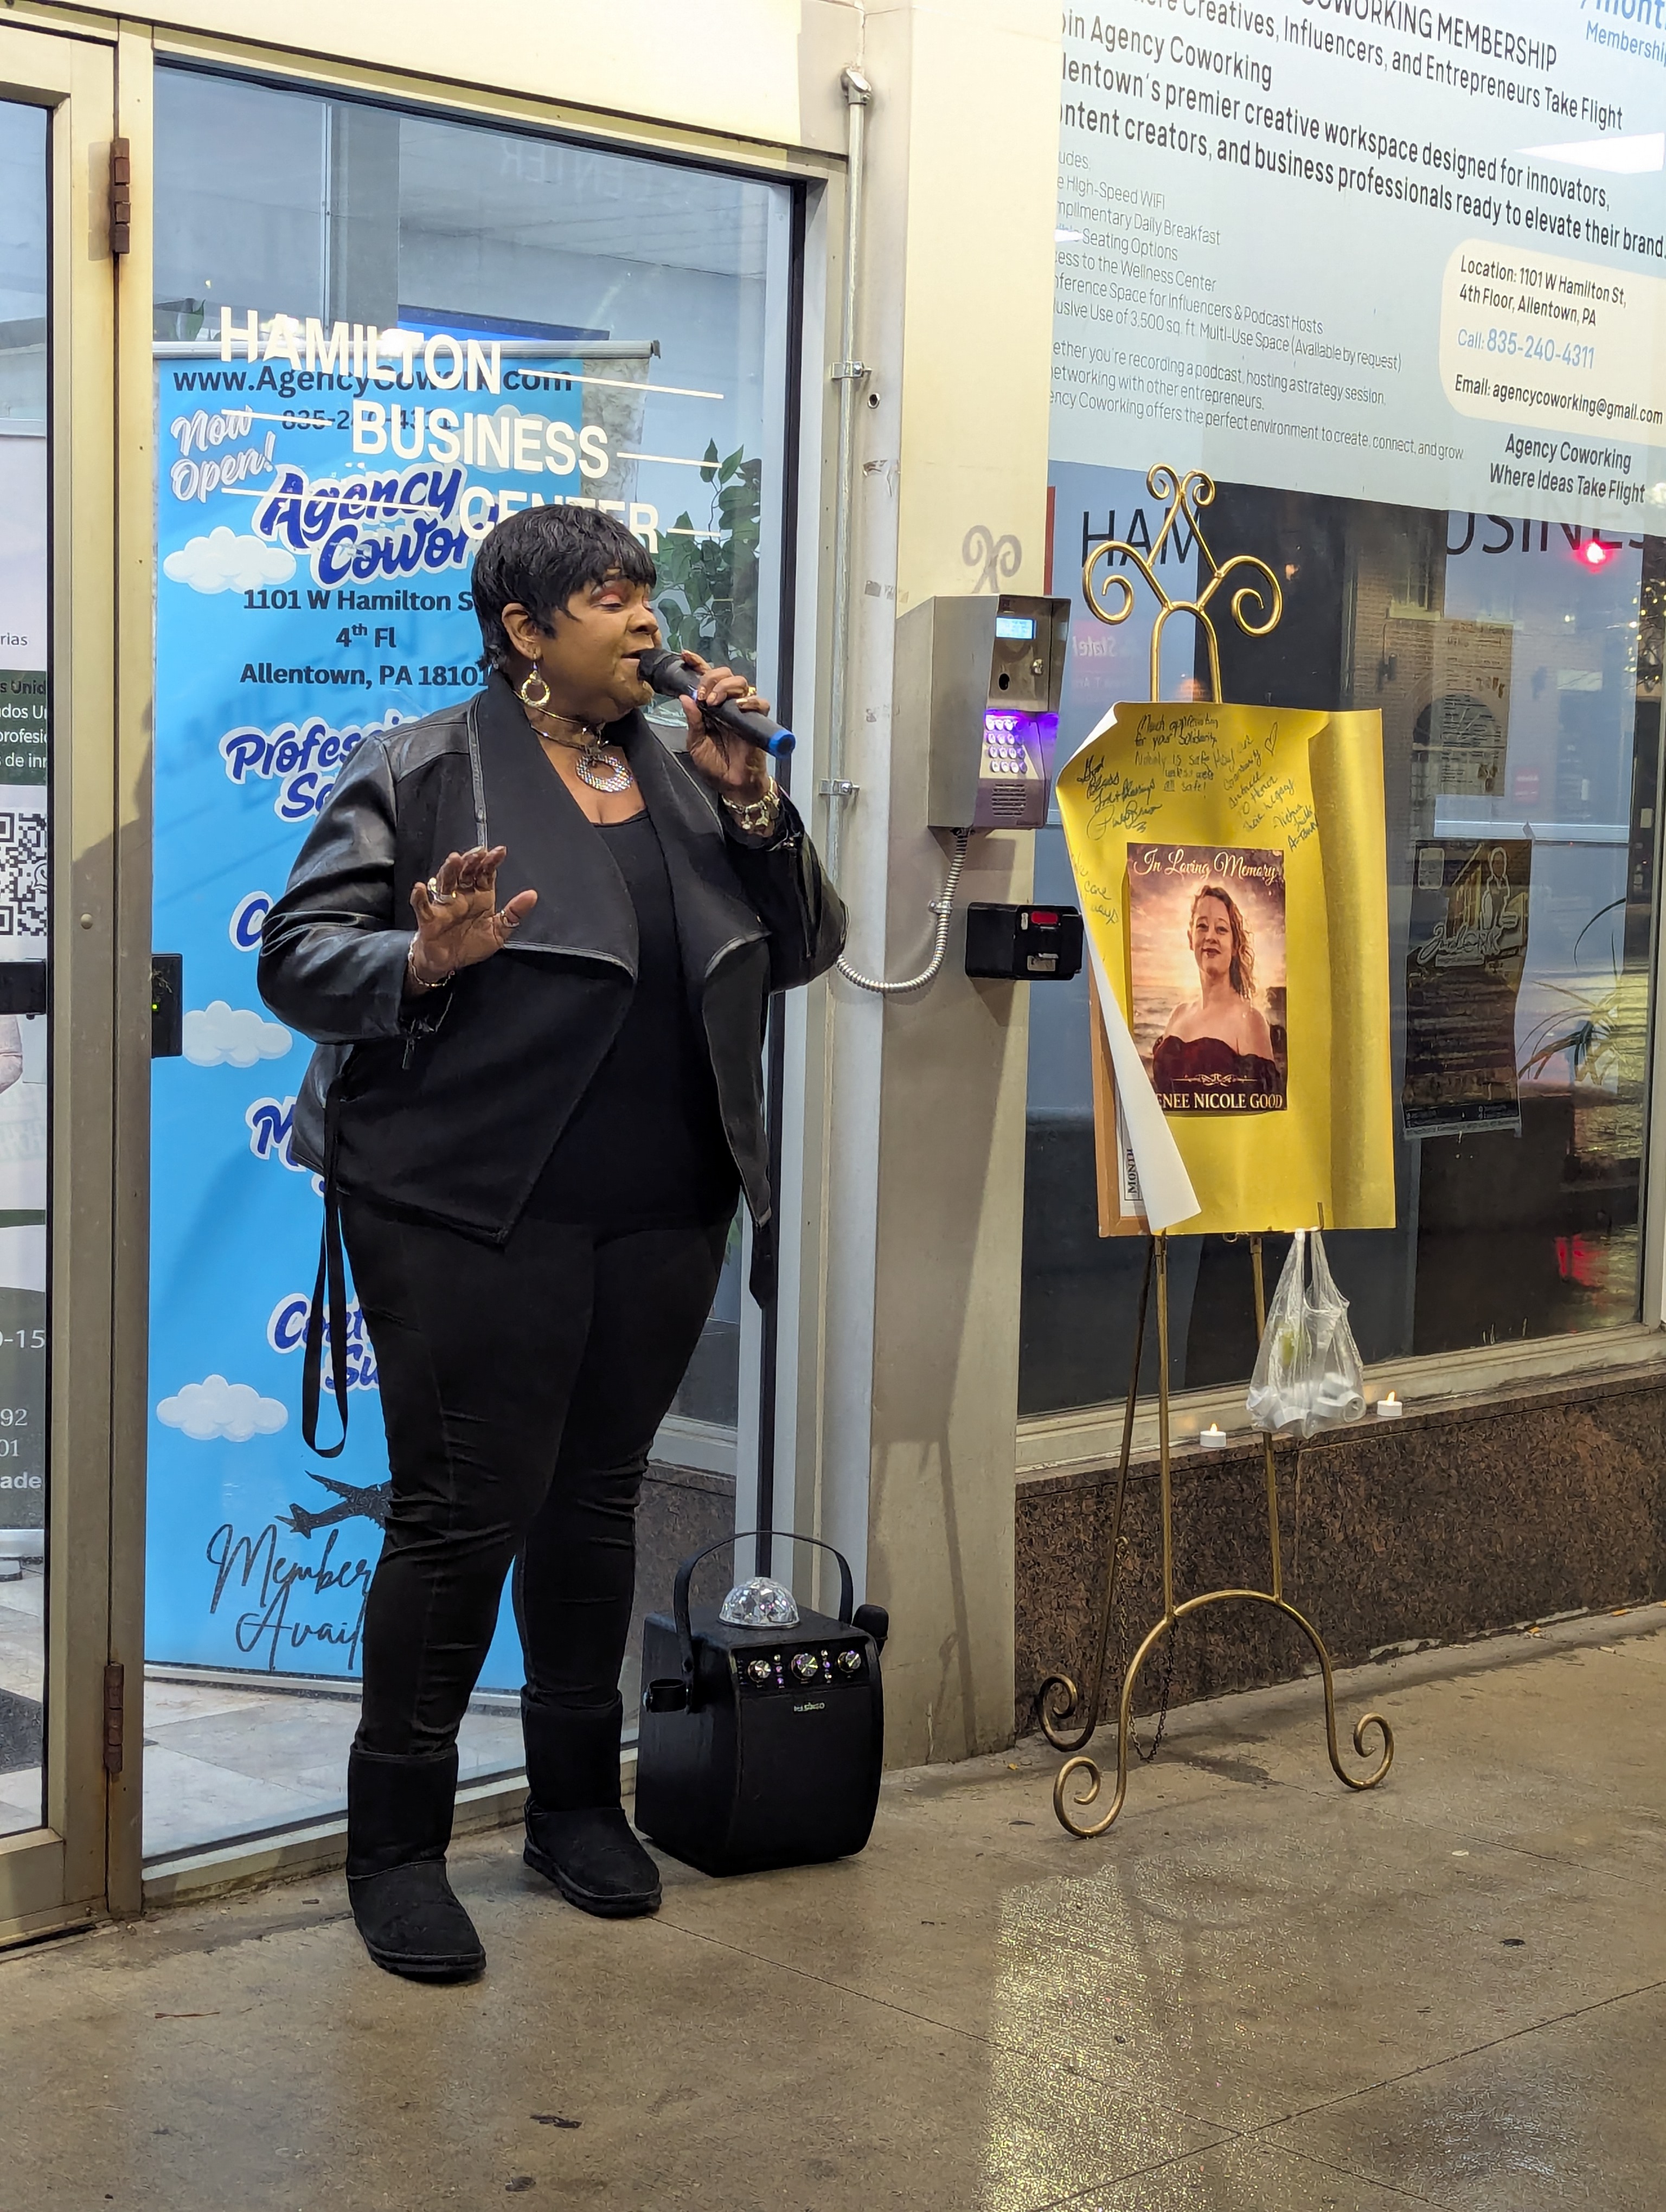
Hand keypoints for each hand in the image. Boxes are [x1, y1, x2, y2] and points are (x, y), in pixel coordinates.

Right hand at [407, 846, 537, 987]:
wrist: (449, 962)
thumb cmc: (471, 944)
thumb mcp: (499, 931)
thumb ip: (514, 914)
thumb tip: (532, 895)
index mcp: (480, 896)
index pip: (485, 873)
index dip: (491, 862)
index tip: (500, 851)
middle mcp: (462, 895)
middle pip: (465, 873)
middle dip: (471, 861)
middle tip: (478, 853)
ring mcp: (444, 905)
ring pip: (445, 883)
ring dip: (449, 871)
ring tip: (455, 860)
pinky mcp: (429, 918)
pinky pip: (422, 906)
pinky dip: (419, 897)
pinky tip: (420, 888)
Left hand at [678, 653, 773, 798]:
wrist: (732, 785)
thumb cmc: (715, 765)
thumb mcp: (696, 743)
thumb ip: (692, 721)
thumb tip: (685, 697)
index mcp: (711, 707)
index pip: (706, 679)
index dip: (697, 664)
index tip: (686, 655)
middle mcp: (727, 704)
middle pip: (725, 674)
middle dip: (712, 678)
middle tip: (703, 696)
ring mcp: (743, 711)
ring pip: (742, 683)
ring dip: (726, 687)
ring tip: (714, 702)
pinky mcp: (758, 721)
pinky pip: (760, 702)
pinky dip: (750, 701)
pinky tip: (738, 707)